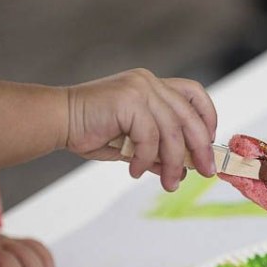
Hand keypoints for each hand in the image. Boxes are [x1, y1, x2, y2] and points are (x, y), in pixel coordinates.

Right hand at [61, 68, 217, 190]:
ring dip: (173, 163)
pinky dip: (145, 159)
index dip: (208, 118)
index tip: (209, 144)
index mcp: (152, 85)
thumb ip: (157, 151)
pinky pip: (150, 137)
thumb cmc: (91, 131)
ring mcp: (140, 88)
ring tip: (168, 183)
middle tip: (205, 172)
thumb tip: (182, 171)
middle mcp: (149, 82)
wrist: (58, 120)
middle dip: (201, 147)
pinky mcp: (129, 100)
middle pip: (190, 116)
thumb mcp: (132, 144)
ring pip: (172, 131)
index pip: (194, 94)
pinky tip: (134, 171)